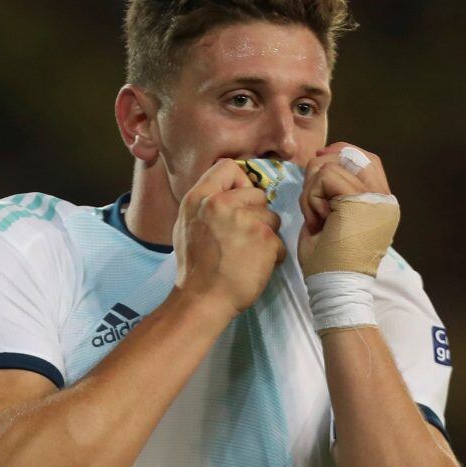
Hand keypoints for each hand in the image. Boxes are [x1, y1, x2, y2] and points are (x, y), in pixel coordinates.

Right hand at [173, 159, 285, 317]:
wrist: (203, 299)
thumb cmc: (195, 267)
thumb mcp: (187, 225)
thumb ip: (206, 204)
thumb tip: (228, 191)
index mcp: (200, 198)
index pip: (228, 167)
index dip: (239, 182)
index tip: (239, 200)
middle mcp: (221, 203)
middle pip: (257, 193)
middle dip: (256, 213)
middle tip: (243, 237)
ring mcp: (246, 220)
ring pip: (272, 217)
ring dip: (266, 235)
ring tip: (248, 254)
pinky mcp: (265, 239)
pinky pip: (278, 241)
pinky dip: (272, 255)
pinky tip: (255, 266)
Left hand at [297, 143, 396, 274]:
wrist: (335, 288)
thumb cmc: (329, 264)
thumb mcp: (332, 220)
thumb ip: (333, 193)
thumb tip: (320, 163)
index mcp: (381, 204)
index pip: (365, 160)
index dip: (339, 153)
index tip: (318, 162)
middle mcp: (385, 199)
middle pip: (353, 154)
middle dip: (320, 171)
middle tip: (314, 206)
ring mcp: (376, 198)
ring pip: (332, 165)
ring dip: (312, 192)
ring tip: (317, 220)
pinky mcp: (362, 200)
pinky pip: (325, 176)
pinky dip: (311, 197)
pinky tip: (317, 221)